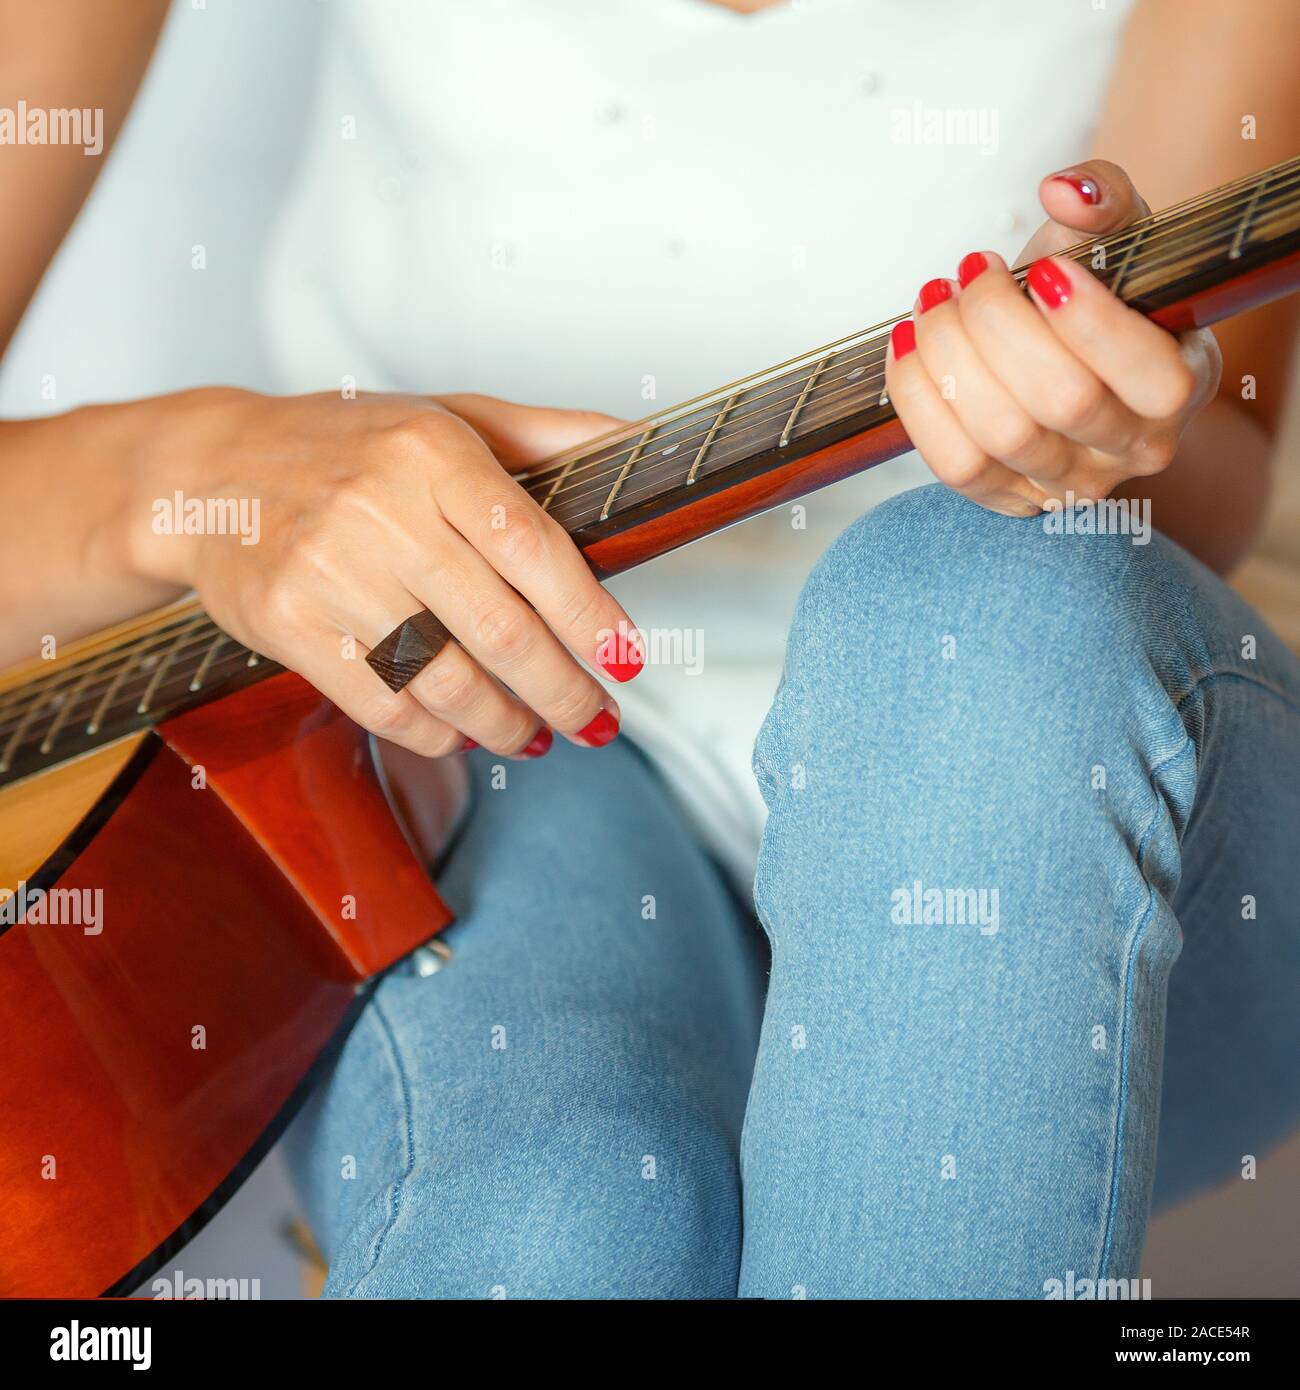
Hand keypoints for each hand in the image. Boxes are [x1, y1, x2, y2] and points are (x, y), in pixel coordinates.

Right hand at [128, 388, 640, 757]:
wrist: (210, 471)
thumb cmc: (344, 445)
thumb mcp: (447, 416)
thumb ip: (546, 435)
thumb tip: (640, 443)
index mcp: (433, 453)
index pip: (535, 547)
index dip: (590, 615)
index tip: (629, 660)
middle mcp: (382, 511)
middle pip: (500, 630)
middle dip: (564, 691)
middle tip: (597, 721)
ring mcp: (329, 572)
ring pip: (444, 678)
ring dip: (504, 723)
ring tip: (535, 735)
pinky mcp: (288, 625)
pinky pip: (382, 704)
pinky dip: (434, 733)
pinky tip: (461, 734)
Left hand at [884, 160, 1221, 515]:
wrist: (1066, 360)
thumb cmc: (1095, 296)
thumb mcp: (1116, 236)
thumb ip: (1103, 200)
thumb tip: (1063, 192)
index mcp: (1180, 384)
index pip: (1148, 375)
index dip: (1088, 320)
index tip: (1045, 270)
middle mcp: (1132, 447)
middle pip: (1059, 401)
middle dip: (997, 322)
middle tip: (973, 271)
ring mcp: (1068, 483)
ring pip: (998, 435)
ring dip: (948, 355)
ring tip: (935, 301)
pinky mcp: (1007, 499)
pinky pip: (953, 464)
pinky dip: (917, 399)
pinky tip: (910, 345)